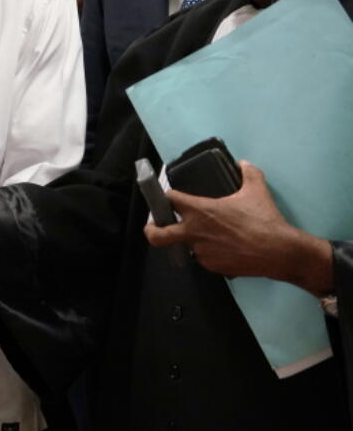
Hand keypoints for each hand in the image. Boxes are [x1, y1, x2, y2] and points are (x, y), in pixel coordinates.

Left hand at [143, 161, 332, 293]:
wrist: (278, 251)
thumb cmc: (265, 220)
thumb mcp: (256, 190)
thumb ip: (248, 173)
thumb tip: (243, 164)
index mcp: (199, 210)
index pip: (170, 199)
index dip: (169, 196)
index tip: (170, 197)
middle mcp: (194, 232)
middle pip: (157, 235)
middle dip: (151, 230)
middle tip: (153, 226)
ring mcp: (201, 252)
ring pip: (186, 245)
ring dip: (193, 240)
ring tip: (211, 236)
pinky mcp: (211, 267)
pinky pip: (204, 258)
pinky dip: (210, 252)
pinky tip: (226, 247)